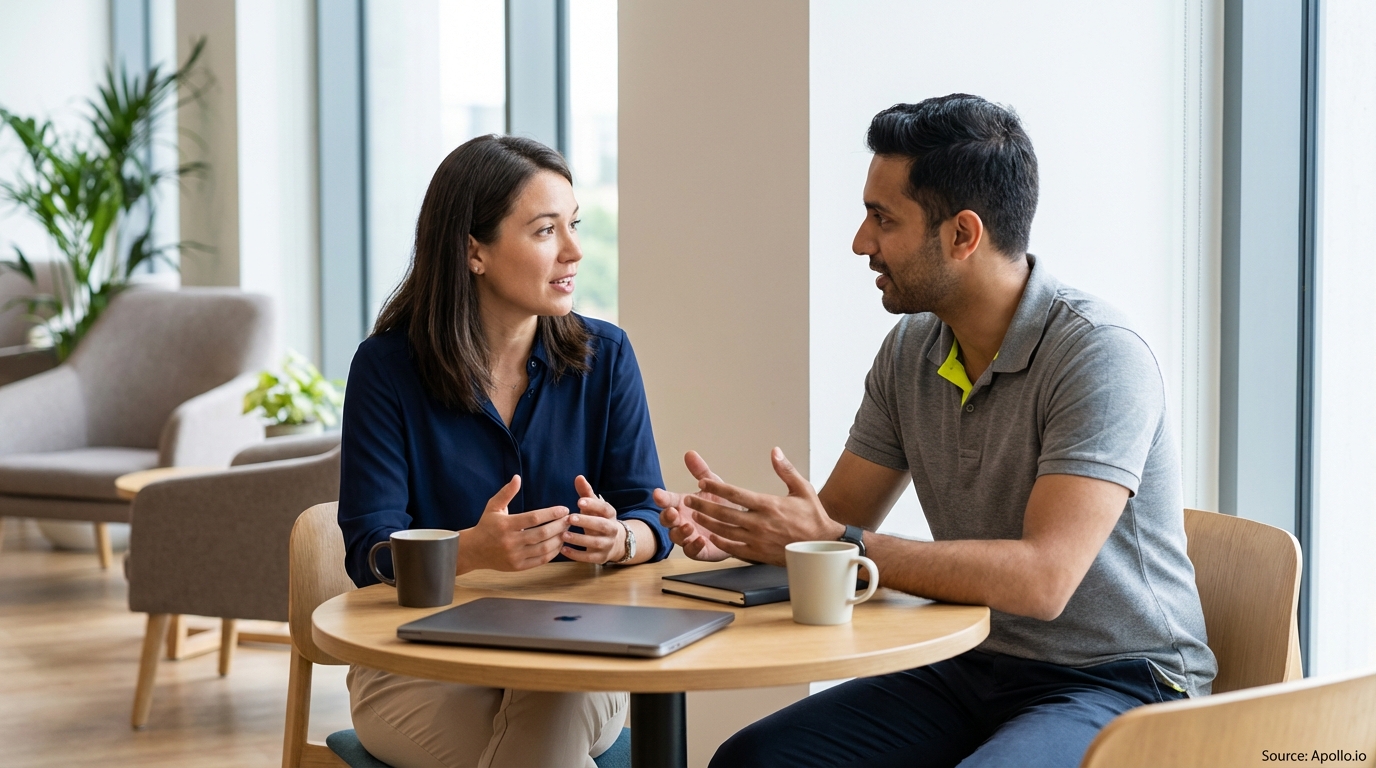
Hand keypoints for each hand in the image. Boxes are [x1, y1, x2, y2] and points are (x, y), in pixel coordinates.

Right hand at [458, 475, 570, 572]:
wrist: (474, 551)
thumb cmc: (486, 526)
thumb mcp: (493, 507)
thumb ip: (506, 493)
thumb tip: (517, 477)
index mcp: (506, 525)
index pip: (534, 518)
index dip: (552, 513)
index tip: (564, 509)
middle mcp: (510, 541)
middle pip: (542, 534)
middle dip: (559, 526)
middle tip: (569, 519)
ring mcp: (515, 556)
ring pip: (544, 548)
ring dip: (559, 539)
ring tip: (567, 530)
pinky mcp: (518, 567)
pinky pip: (541, 560)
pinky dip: (553, 552)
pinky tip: (559, 544)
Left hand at [561, 475, 626, 563]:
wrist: (614, 542)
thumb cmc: (598, 519)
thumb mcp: (594, 507)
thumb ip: (586, 493)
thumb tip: (578, 477)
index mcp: (610, 514)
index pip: (605, 508)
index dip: (593, 505)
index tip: (579, 501)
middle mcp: (611, 529)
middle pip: (602, 526)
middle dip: (587, 522)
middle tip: (570, 518)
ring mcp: (607, 545)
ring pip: (596, 543)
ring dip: (580, 539)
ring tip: (563, 535)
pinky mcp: (601, 558)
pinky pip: (589, 558)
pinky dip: (576, 555)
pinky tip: (563, 549)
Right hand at [652, 451, 734, 560]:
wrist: (742, 523)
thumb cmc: (723, 503)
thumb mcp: (713, 485)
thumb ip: (701, 471)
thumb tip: (690, 453)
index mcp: (682, 504)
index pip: (668, 500)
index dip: (662, 498)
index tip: (658, 493)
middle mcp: (683, 521)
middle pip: (667, 521)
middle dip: (667, 517)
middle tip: (672, 512)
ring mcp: (690, 536)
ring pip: (676, 537)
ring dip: (680, 532)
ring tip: (689, 526)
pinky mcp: (701, 550)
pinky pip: (692, 552)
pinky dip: (693, 547)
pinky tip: (699, 540)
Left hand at [684, 447, 843, 565]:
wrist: (822, 545)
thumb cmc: (813, 517)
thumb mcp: (802, 489)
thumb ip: (786, 470)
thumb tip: (775, 451)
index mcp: (769, 504)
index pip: (736, 494)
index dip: (716, 487)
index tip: (702, 482)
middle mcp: (760, 522)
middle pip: (724, 513)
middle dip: (703, 506)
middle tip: (689, 500)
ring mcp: (758, 540)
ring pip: (725, 531)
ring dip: (708, 523)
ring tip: (694, 516)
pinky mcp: (759, 553)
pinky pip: (734, 548)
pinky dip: (721, 542)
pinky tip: (711, 536)